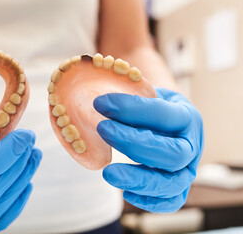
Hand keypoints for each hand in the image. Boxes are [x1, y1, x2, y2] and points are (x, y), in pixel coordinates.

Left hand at [93, 87, 203, 212]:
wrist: (170, 119)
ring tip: (107, 173)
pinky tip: (125, 192)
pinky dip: (150, 202)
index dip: (131, 109)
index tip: (101, 103)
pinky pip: (171, 201)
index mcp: (187, 117)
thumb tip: (102, 102)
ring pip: (172, 183)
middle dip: (134, 143)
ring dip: (138, 179)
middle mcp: (192, 145)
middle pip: (172, 154)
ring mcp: (188, 169)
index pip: (163, 115)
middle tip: (102, 129)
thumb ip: (133, 96)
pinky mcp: (180, 186)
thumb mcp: (148, 92)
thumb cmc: (154, 104)